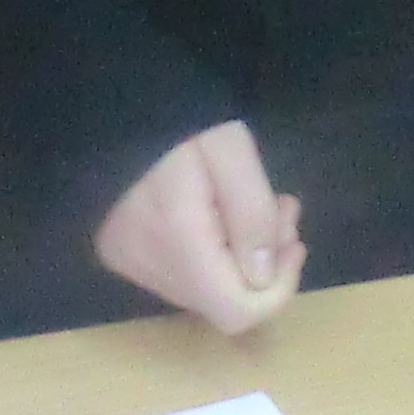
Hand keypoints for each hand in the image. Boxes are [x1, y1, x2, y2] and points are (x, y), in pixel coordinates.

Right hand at [94, 120, 304, 334]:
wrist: (118, 102)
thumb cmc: (179, 116)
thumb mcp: (232, 150)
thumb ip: (253, 214)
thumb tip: (264, 277)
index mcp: (175, 240)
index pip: (235, 312)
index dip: (277, 290)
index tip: (295, 244)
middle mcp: (147, 266)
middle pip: (222, 301)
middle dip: (266, 264)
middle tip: (284, 210)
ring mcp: (130, 264)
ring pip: (205, 289)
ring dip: (242, 256)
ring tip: (261, 204)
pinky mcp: (122, 255)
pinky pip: (183, 273)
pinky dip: (213, 253)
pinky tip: (224, 213)